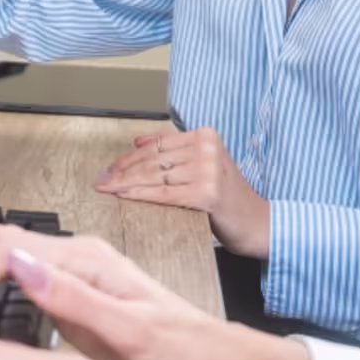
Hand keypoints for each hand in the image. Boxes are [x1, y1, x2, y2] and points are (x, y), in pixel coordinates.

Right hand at [0, 224, 269, 359]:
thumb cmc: (183, 350)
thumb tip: (19, 263)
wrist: (218, 359)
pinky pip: (7, 273)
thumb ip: (73, 299)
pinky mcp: (68, 289)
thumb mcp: (132, 334)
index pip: (4, 252)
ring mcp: (70, 270)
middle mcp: (75, 256)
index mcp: (86, 260)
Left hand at [97, 129, 272, 258]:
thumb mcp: (204, 165)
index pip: (158, 143)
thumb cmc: (228, 197)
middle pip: (153, 160)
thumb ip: (175, 151)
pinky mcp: (206, 194)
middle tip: (101, 180)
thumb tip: (137, 141)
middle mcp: (207, 149)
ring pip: (154, 176)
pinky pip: (163, 194)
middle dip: (122, 171)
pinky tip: (124, 196)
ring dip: (125, 184)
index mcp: (206, 136)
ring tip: (107, 189)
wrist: (257, 223)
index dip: (130, 156)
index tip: (111, 167)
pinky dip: (140, 194)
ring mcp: (207, 171)